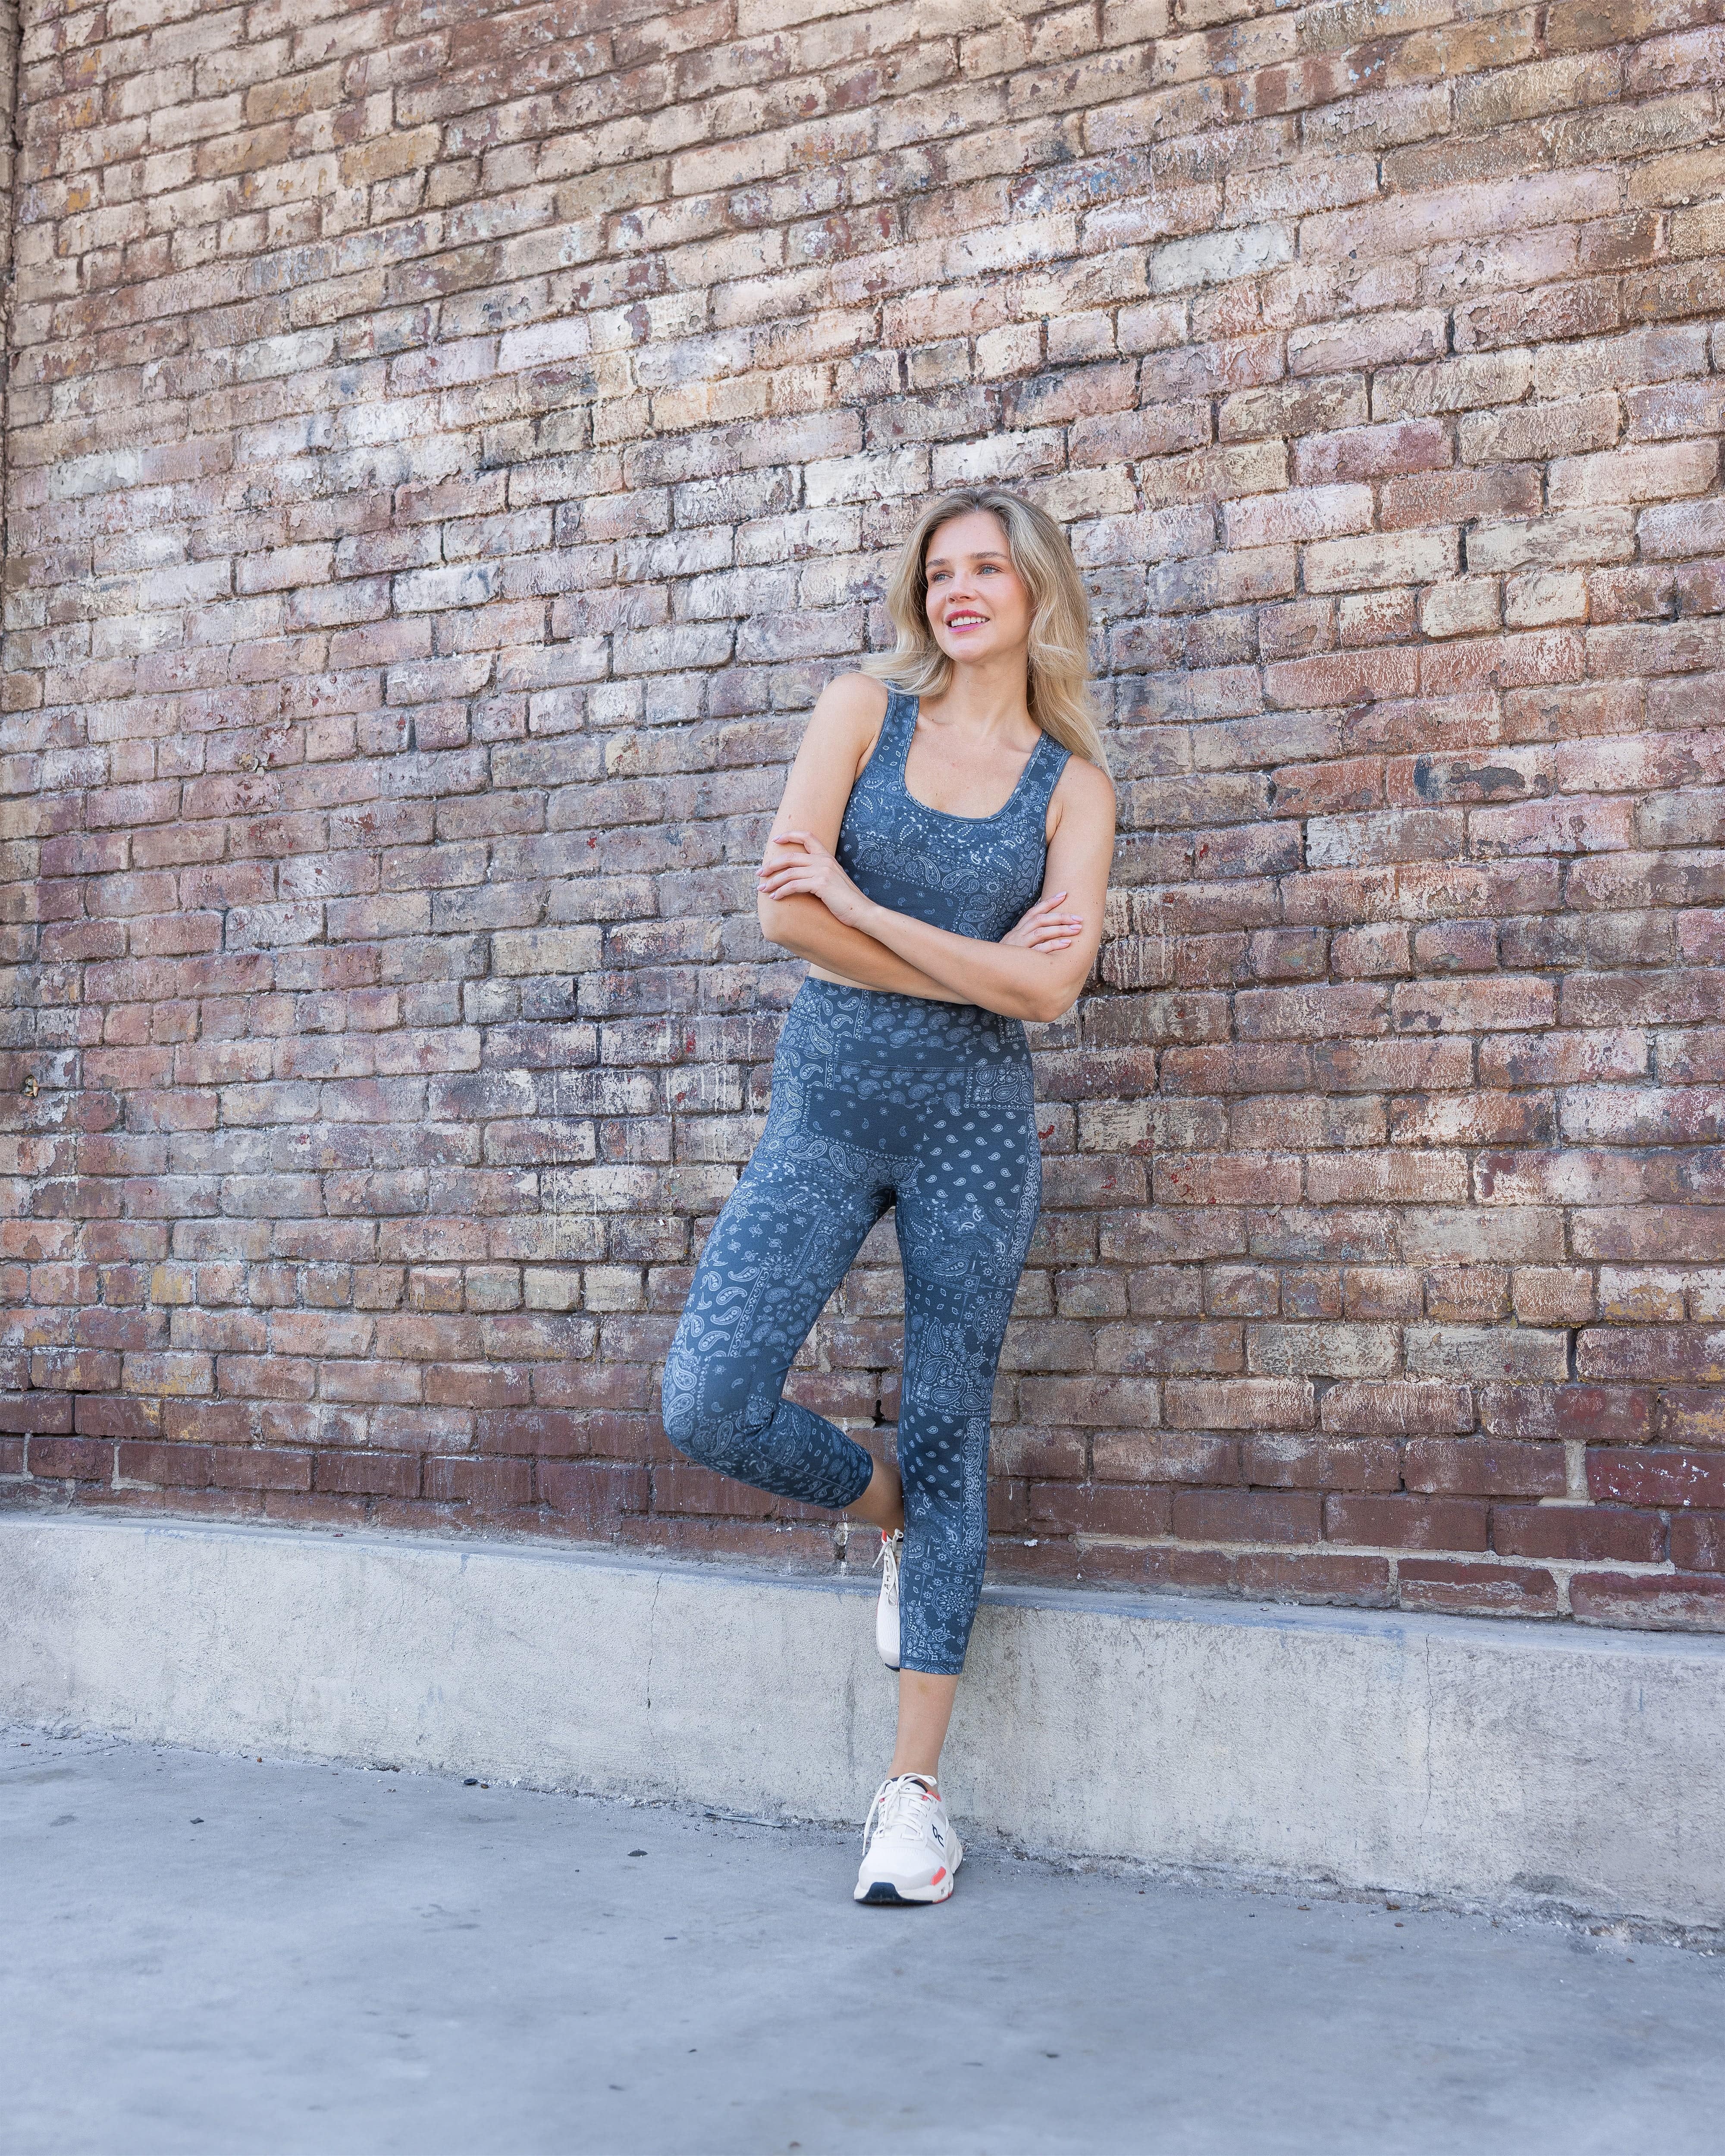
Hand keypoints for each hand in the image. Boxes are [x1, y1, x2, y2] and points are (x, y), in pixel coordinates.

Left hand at [755, 830, 875, 929]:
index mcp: (827, 857)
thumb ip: (819, 873)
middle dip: (771, 865)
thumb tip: (800, 876)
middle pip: (790, 857)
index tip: (776, 840)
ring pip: (789, 873)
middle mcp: (824, 861)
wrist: (862, 911)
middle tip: (759, 873)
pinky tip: (775, 897)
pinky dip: (781, 891)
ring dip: (773, 882)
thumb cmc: (846, 900)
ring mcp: (822, 871)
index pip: (807, 836)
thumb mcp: (833, 880)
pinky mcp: (820, 884)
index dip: (790, 835)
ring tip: (763, 889)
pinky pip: (794, 886)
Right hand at [1001, 890, 1083, 953]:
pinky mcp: (1022, 958)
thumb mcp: (1015, 943)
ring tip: (1077, 929)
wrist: (991, 971)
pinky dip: (1053, 945)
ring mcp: (1020, 945)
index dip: (1049, 902)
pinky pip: (1039, 950)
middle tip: (1079, 918)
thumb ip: (1028, 935)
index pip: (1034, 911)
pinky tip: (1067, 944)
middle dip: (1061, 917)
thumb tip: (1048, 928)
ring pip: (1041, 932)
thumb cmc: (1008, 958)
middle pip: (1040, 919)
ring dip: (1061, 929)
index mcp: (1018, 929)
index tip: (1064, 894)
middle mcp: (1018, 934)